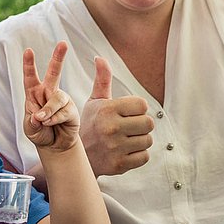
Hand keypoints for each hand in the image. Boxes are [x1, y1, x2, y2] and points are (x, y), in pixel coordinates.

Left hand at [22, 41, 79, 151]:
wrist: (54, 146)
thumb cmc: (40, 133)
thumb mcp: (30, 129)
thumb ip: (32, 122)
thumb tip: (39, 116)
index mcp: (34, 93)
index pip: (30, 77)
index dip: (29, 64)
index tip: (28, 51)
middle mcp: (48, 93)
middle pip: (54, 73)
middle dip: (58, 57)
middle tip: (63, 44)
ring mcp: (61, 100)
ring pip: (57, 98)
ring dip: (48, 110)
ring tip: (42, 120)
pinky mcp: (71, 109)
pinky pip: (64, 111)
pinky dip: (55, 119)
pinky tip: (51, 124)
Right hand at [79, 56, 153, 175]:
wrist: (75, 156)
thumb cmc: (88, 124)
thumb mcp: (93, 101)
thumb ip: (102, 80)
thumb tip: (100, 58)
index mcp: (107, 109)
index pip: (142, 105)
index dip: (137, 109)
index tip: (127, 113)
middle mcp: (111, 128)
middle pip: (149, 123)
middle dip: (141, 125)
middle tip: (128, 127)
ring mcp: (115, 148)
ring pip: (148, 140)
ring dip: (140, 140)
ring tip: (125, 139)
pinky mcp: (119, 165)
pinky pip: (144, 157)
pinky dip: (138, 155)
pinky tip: (125, 151)